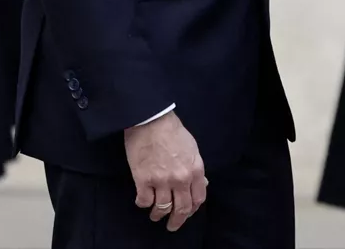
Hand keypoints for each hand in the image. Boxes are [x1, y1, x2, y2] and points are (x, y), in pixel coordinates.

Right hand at [124, 112, 206, 231]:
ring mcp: (161, 181)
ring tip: (155, 215)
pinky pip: (144, 201)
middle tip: (172, 226)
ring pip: (162, 209)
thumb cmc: (172, 130)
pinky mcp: (143, 180)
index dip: (192, 210)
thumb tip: (201, 183)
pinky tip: (143, 200)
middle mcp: (180, 179)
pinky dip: (143, 204)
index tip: (187, 213)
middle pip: (181, 209)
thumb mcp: (192, 147)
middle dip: (177, 221)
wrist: (151, 119)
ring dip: (158, 215)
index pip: (198, 199)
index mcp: (195, 170)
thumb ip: (196, 168)